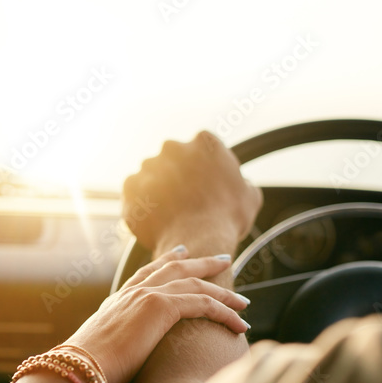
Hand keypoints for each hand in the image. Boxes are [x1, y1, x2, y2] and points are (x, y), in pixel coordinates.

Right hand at [61, 247, 248, 382]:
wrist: (80, 370)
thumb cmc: (88, 373)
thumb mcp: (102, 356)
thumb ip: (115, 352)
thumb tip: (117, 369)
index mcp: (116, 302)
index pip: (146, 274)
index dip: (166, 263)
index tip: (182, 255)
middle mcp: (132, 293)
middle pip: (174, 268)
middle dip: (201, 263)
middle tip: (221, 260)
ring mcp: (146, 296)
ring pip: (195, 283)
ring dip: (222, 291)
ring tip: (242, 299)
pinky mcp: (161, 307)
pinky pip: (204, 303)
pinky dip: (225, 312)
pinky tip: (240, 323)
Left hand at [123, 131, 262, 252]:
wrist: (197, 240)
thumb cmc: (227, 219)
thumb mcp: (250, 197)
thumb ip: (243, 182)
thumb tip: (242, 184)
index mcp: (204, 142)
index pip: (201, 149)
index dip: (202, 169)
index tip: (202, 185)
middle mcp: (173, 147)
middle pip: (173, 158)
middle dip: (176, 174)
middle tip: (184, 199)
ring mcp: (149, 165)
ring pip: (151, 174)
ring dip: (157, 187)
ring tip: (169, 212)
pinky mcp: (131, 186)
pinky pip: (135, 192)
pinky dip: (141, 202)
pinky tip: (155, 217)